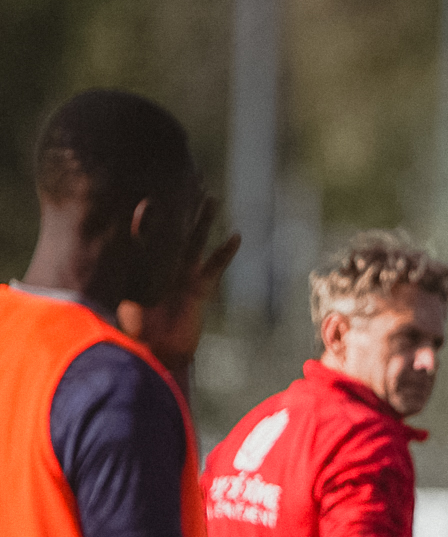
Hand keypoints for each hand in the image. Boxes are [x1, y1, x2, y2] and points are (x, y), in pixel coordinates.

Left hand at [117, 195, 238, 375]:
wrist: (153, 357)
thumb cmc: (130, 334)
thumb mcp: (122, 309)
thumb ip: (125, 291)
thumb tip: (125, 275)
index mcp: (138, 269)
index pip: (141, 236)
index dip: (145, 215)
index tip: (148, 193)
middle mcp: (158, 267)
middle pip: (169, 229)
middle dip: (176, 205)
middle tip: (182, 179)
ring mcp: (178, 277)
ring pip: (193, 241)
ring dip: (202, 220)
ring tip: (210, 198)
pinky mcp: (197, 291)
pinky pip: (213, 268)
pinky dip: (224, 254)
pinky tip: (235, 238)